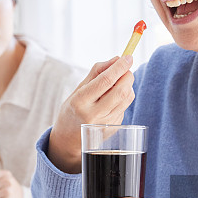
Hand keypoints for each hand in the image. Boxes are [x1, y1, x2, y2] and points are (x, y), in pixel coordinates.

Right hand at [48, 55, 134, 172]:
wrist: (68, 139)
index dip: (119, 67)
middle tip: (126, 67)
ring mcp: (105, 124)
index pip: (105, 81)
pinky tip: (112, 100)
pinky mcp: (114, 128)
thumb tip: (117, 59)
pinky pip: (124, 107)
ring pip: (127, 98)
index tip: (127, 57)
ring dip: (128, 85)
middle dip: (127, 75)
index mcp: (80, 102)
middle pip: (121, 90)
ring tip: (118, 83)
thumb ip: (96, 72)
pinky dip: (123, 98)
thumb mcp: (78, 89)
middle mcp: (93, 114)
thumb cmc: (73, 109)